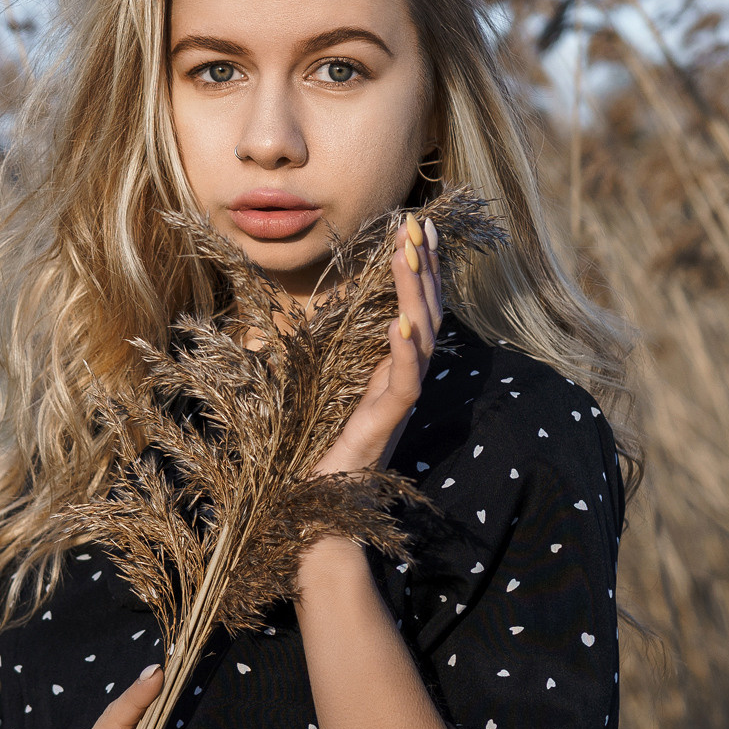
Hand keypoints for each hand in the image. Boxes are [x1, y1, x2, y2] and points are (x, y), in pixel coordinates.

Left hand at [311, 212, 441, 476]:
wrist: (314, 504)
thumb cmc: (315, 448)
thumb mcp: (322, 387)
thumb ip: (327, 354)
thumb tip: (302, 311)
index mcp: (390, 368)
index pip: (416, 307)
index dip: (421, 269)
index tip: (417, 228)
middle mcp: (403, 380)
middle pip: (426, 314)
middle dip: (424, 267)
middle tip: (417, 225)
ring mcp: (398, 402)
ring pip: (421, 339)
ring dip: (416, 294)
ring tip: (409, 255)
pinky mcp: (386, 424)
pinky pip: (405, 383)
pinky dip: (404, 351)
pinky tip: (400, 323)